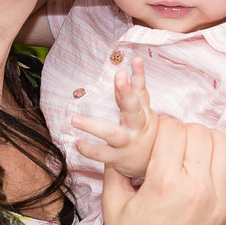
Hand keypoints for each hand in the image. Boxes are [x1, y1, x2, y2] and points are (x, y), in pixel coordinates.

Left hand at [73, 57, 157, 178]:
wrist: (151, 164)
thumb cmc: (143, 131)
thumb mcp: (143, 111)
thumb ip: (132, 91)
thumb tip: (124, 68)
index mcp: (143, 112)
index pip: (141, 90)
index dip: (139, 76)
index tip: (135, 60)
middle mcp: (138, 126)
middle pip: (134, 108)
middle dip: (127, 93)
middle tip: (119, 77)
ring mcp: (129, 143)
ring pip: (113, 134)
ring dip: (93, 126)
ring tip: (74, 119)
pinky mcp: (118, 158)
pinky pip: (102, 154)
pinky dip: (89, 149)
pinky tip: (77, 143)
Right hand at [100, 116, 225, 224]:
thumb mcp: (113, 201)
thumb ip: (117, 165)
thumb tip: (125, 140)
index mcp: (165, 182)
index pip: (173, 129)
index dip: (162, 126)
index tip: (156, 134)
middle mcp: (197, 189)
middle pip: (200, 133)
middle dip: (184, 131)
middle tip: (173, 142)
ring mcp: (218, 202)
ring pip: (225, 146)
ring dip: (209, 140)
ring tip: (195, 148)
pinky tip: (220, 159)